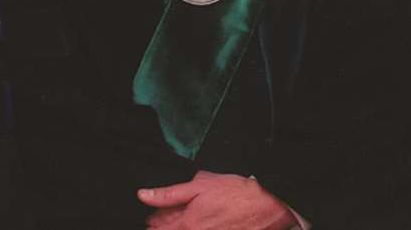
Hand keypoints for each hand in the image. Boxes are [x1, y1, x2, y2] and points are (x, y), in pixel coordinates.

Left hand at [137, 170, 295, 229]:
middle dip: (164, 227)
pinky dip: (198, 228)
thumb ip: (168, 193)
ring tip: (191, 220)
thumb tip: (143, 195)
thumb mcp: (199, 185)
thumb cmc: (235, 193)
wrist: (267, 204)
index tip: (151, 218)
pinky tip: (202, 222)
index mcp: (187, 222)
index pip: (159, 228)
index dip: (153, 222)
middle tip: (161, 221)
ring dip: (180, 227)